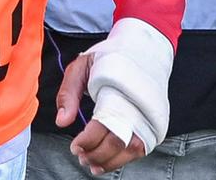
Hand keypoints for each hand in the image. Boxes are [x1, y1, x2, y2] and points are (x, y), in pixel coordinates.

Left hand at [55, 53, 147, 173]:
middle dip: (97, 154)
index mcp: (117, 91)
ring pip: (132, 150)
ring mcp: (149, 117)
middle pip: (118, 142)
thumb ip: (68, 93)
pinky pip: (141, 147)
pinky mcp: (154, 123)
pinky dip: (124, 158)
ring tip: (92, 165)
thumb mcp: (80, 67)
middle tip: (80, 157)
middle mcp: (138, 107)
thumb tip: (61, 121)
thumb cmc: (109, 58)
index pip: (104, 125)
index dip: (88, 141)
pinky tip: (108, 161)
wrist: (143, 49)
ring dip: (111, 162)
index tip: (74, 147)